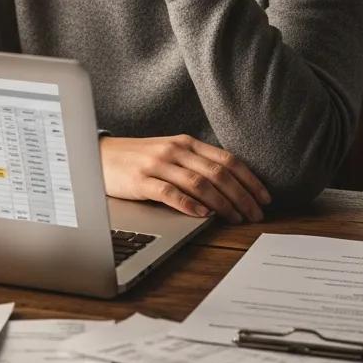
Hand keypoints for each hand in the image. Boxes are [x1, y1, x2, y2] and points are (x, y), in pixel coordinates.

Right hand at [99, 134, 271, 223]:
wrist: (98, 155)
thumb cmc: (137, 158)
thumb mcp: (169, 153)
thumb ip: (195, 164)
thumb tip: (229, 186)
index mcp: (186, 143)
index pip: (227, 160)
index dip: (250, 180)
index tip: (264, 198)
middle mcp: (175, 150)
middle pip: (218, 174)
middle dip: (242, 197)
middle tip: (255, 215)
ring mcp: (157, 164)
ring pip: (199, 184)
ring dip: (223, 204)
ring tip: (235, 219)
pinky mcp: (140, 180)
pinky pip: (169, 193)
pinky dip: (189, 204)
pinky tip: (202, 215)